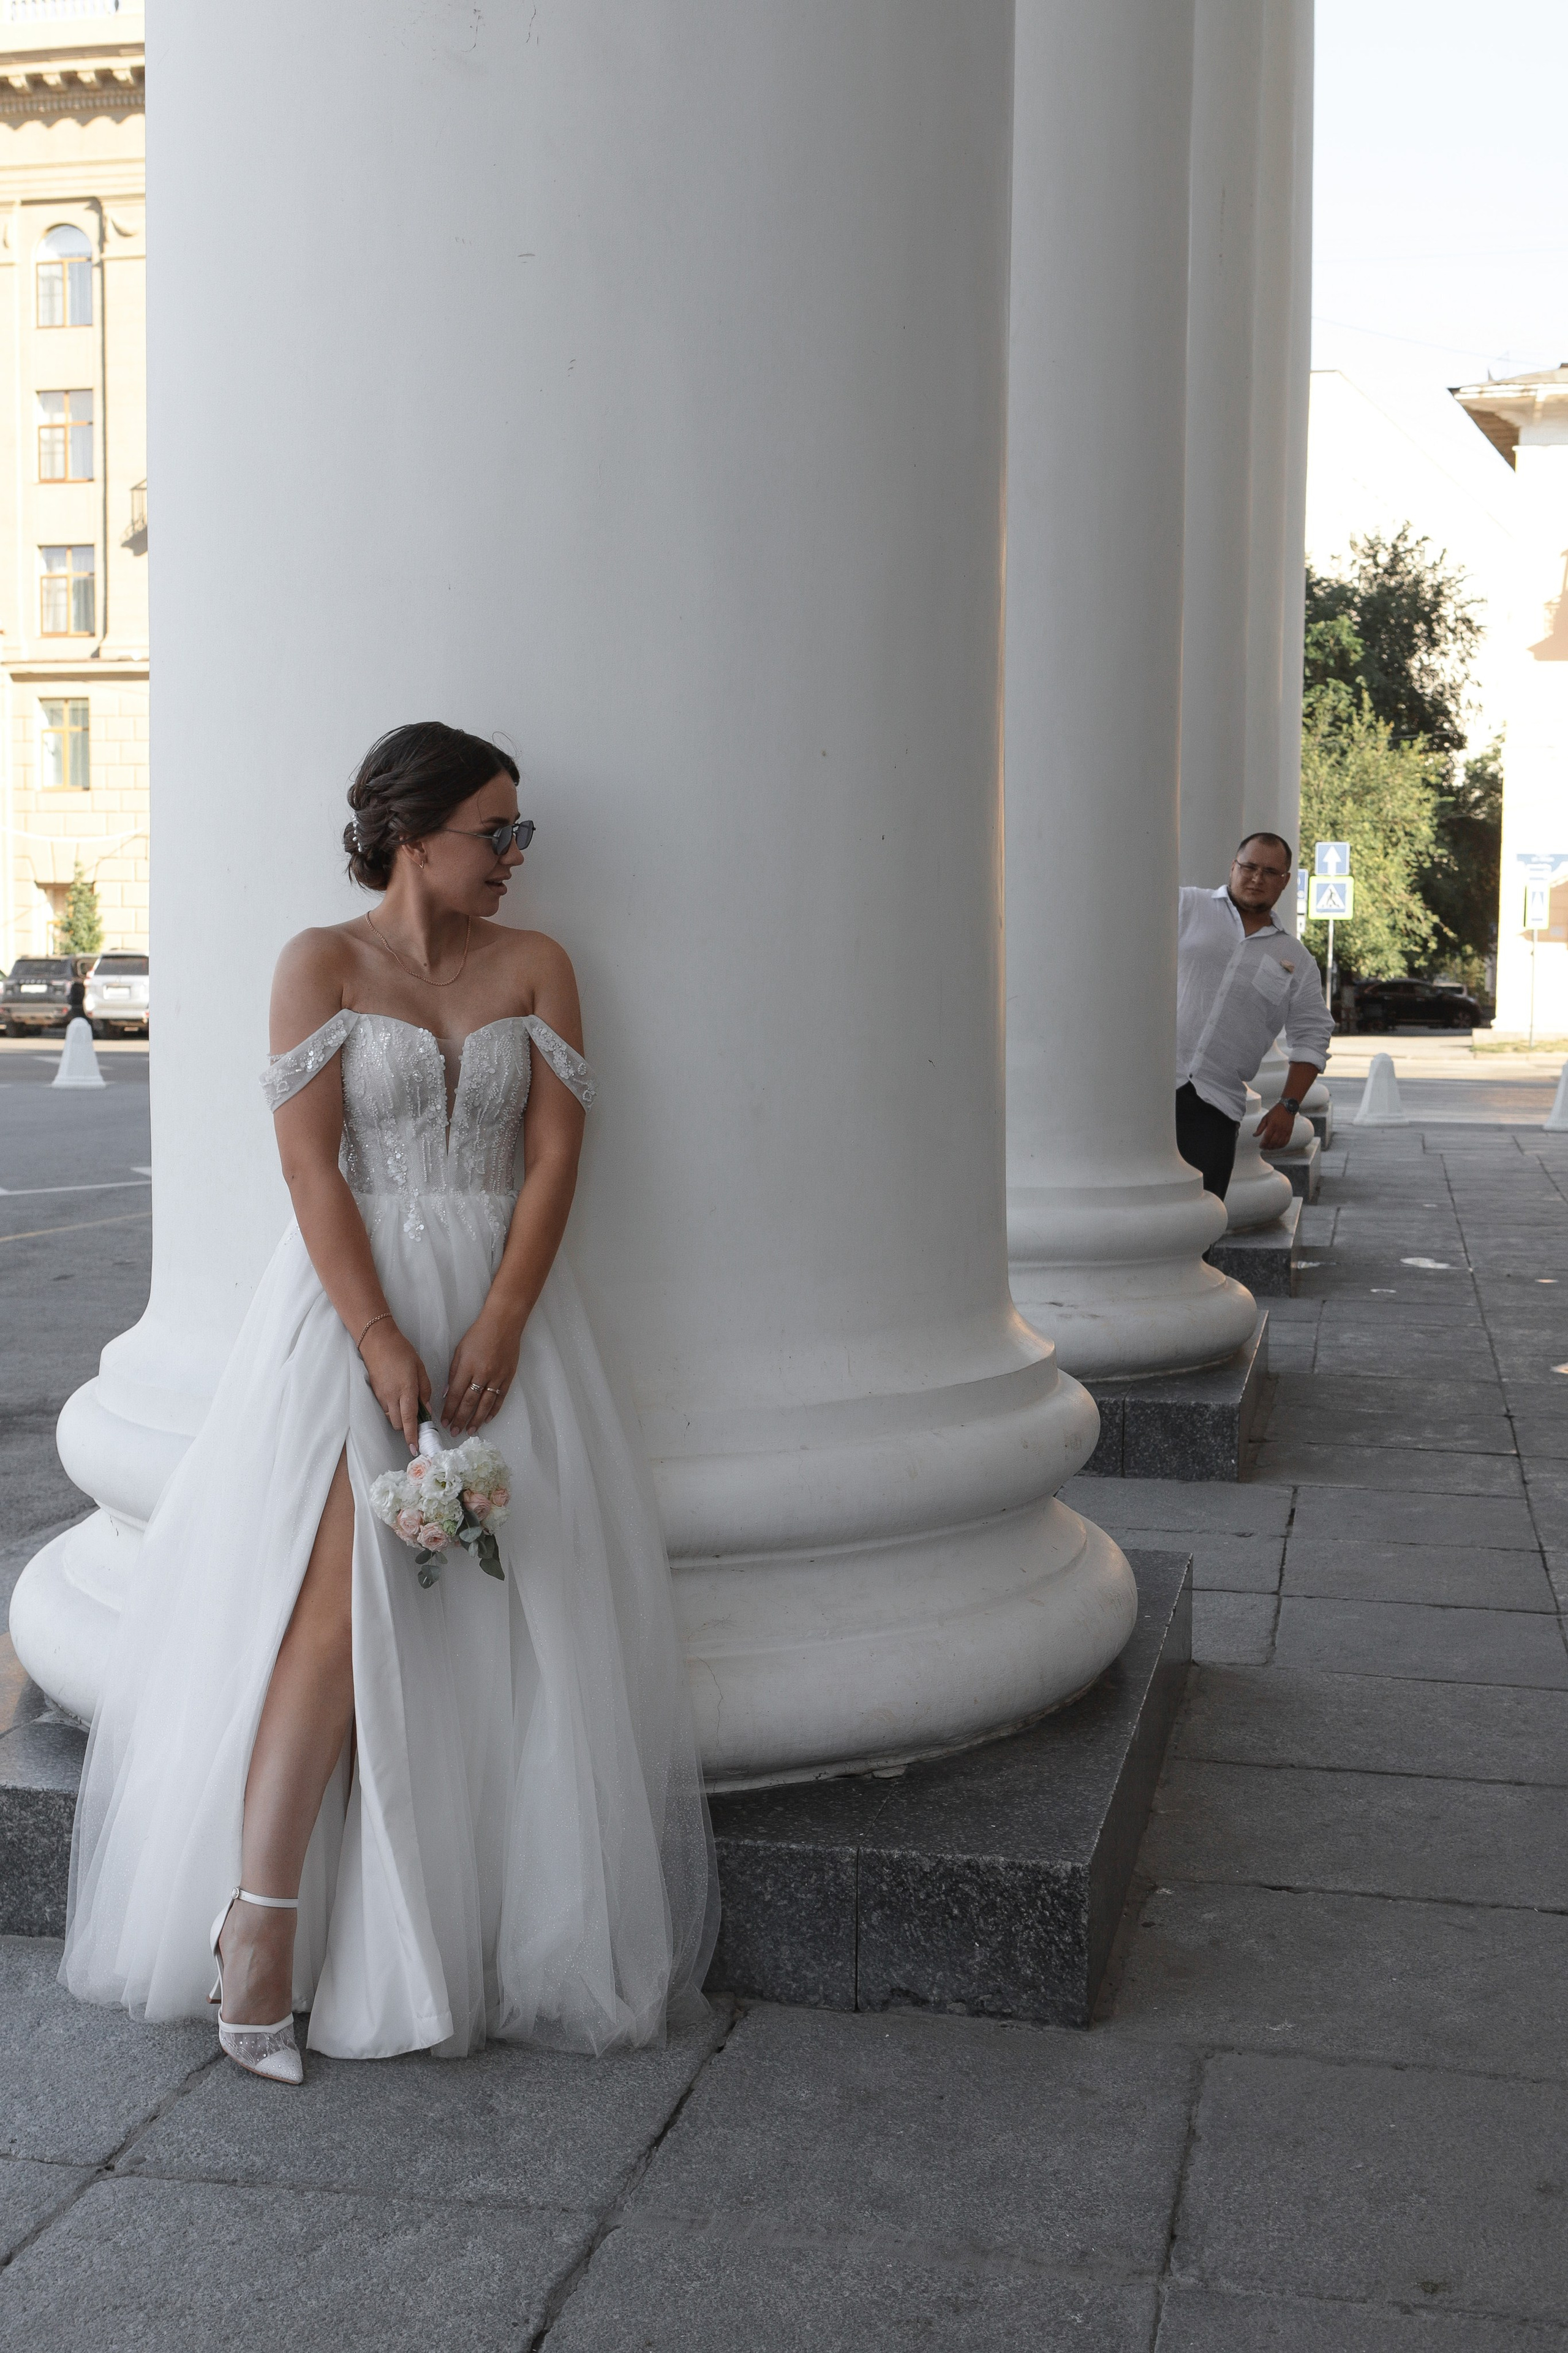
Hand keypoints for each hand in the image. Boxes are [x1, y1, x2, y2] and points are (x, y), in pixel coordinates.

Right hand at [359, 1321, 431, 1450]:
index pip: (409, 1419)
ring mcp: (381, 1396)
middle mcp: (392, 1397)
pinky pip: (386, 1408)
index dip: (412, 1436)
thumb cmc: (402, 1352)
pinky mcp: (375, 1393)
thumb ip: (424, 1390)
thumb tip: (427, 1409)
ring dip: (400, 1418)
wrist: (377, 1342)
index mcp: (406, 1390)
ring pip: (391, 1418)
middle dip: (408, 1427)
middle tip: (417, 1419)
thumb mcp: (420, 1368)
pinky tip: (398, 1397)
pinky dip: (393, 1409)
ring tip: (408, 1405)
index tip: (415, 1448)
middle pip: (399, 1424)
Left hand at [441, 1313, 522, 1434]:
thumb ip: (454, 1373)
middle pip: (470, 1402)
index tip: (444, 1421)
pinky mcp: (508, 1377)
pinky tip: (487, 1419)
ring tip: (470, 1431)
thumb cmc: (479, 1334)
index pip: (456, 1394)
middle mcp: (482, 1374)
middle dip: (460, 1419)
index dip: (449, 1409)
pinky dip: (493, 1410)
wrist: (504, 1324)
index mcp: (468, 1366)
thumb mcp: (460, 1350)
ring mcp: (497, 1377)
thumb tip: (448, 1393)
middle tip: (454, 1432)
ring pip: (485, 1403)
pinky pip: (500, 1398)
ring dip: (477, 1419)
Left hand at [1254, 1103, 1296, 1151]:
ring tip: (1269, 1148)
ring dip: (1274, 1148)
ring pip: (1279, 1144)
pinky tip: (1277, 1146)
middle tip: (1264, 1148)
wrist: (1287, 1107)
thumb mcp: (1265, 1118)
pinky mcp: (1289, 1132)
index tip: (1260, 1146)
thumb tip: (1255, 1135)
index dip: (1263, 1144)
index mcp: (1272, 1125)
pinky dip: (1281, 1146)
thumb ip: (1260, 1127)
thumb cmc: (1276, 1111)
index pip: (1267, 1138)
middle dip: (1267, 1147)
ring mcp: (1285, 1131)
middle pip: (1273, 1142)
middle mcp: (1279, 1129)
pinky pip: (1286, 1142)